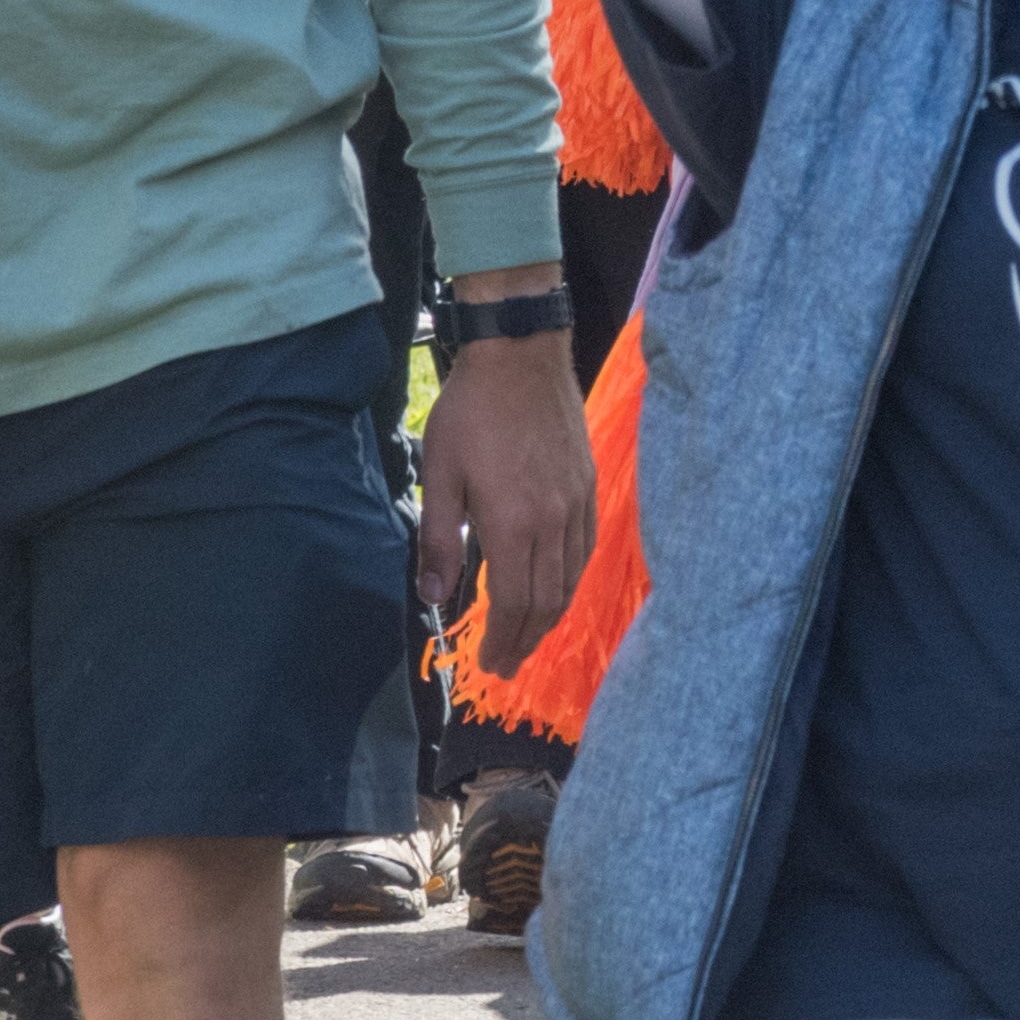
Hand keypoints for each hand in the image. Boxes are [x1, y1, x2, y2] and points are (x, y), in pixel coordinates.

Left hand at [416, 314, 593, 672]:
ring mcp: (576, 503)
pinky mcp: (588, 485)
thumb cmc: (472, 413)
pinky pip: (586, 547)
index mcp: (512, 524)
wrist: (521, 355)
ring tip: (531, 635)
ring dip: (551, 615)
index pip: (514, 604)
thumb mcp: (440, 475)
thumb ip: (438, 541)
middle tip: (509, 663)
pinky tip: (559, 585)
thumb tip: (431, 597)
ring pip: (571, 578)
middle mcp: (552, 521)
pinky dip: (572, 578)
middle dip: (527, 640)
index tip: (490, 663)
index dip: (504, 641)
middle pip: (547, 600)